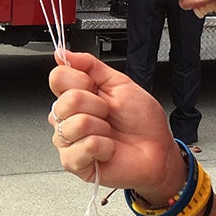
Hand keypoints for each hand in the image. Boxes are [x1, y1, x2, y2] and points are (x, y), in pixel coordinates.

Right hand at [49, 49, 186, 200]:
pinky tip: (108, 149)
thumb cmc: (142, 122)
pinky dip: (103, 147)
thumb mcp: (120, 83)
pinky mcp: (73, 162)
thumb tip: (63, 53)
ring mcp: (68, 141)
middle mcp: (68, 117)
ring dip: (101, 128)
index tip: (97, 88)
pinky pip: (82, 147)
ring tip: (109, 133)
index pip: (57, 78)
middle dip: (96, 106)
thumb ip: (90, 65)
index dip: (80, 81)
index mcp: (77, 96)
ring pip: (74, 125)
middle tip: (108, 114)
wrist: (158, 150)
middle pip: (64, 102)